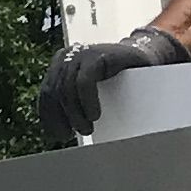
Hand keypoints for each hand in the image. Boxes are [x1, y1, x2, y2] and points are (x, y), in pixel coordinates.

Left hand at [40, 26, 190, 145]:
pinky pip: (85, 81)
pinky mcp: (97, 56)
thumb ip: (73, 99)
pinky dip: (87, 101)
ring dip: (75, 113)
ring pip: (67, 88)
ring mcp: (81, 54)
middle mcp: (66, 56)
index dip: (49, 116)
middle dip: (62, 117)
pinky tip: (94, 116)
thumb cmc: (117, 79)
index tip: (58, 136)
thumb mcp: (89, 88)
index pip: (46, 93)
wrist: (143, 57)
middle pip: (55, 91)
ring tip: (86, 130)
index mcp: (59, 65)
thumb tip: (57, 132)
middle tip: (75, 134)